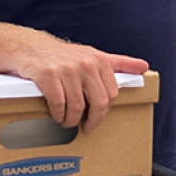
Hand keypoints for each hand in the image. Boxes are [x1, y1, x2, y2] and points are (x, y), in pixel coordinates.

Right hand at [15, 41, 148, 132]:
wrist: (30, 48)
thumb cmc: (65, 57)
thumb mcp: (94, 56)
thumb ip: (120, 63)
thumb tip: (144, 67)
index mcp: (100, 60)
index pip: (112, 94)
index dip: (105, 111)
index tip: (96, 118)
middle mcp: (85, 63)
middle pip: (98, 103)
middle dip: (92, 120)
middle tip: (85, 127)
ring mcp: (66, 69)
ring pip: (76, 107)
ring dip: (71, 121)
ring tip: (67, 122)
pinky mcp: (47, 75)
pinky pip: (58, 104)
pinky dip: (57, 114)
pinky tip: (56, 115)